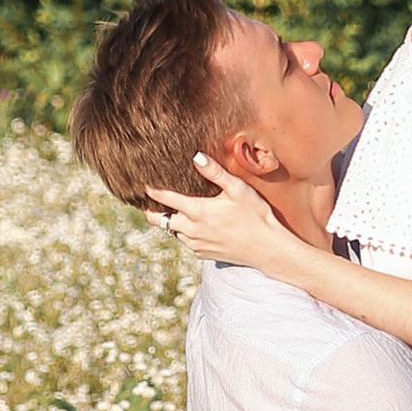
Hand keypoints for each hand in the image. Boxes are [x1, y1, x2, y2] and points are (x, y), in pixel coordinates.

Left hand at [146, 154, 297, 270]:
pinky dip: (185, 233)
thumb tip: (196, 157)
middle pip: (159, 220)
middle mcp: (192, 230)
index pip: (165, 199)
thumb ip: (215, 173)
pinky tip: (196, 225)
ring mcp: (196, 244)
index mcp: (198, 211)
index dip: (151, 191)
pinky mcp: (203, 254)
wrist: (267, 248)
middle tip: (150, 201)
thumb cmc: (256, 215)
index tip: (144, 184)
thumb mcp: (238, 189)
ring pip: (172, 232)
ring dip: (171, 221)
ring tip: (173, 210)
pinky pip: (186, 242)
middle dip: (152, 210)